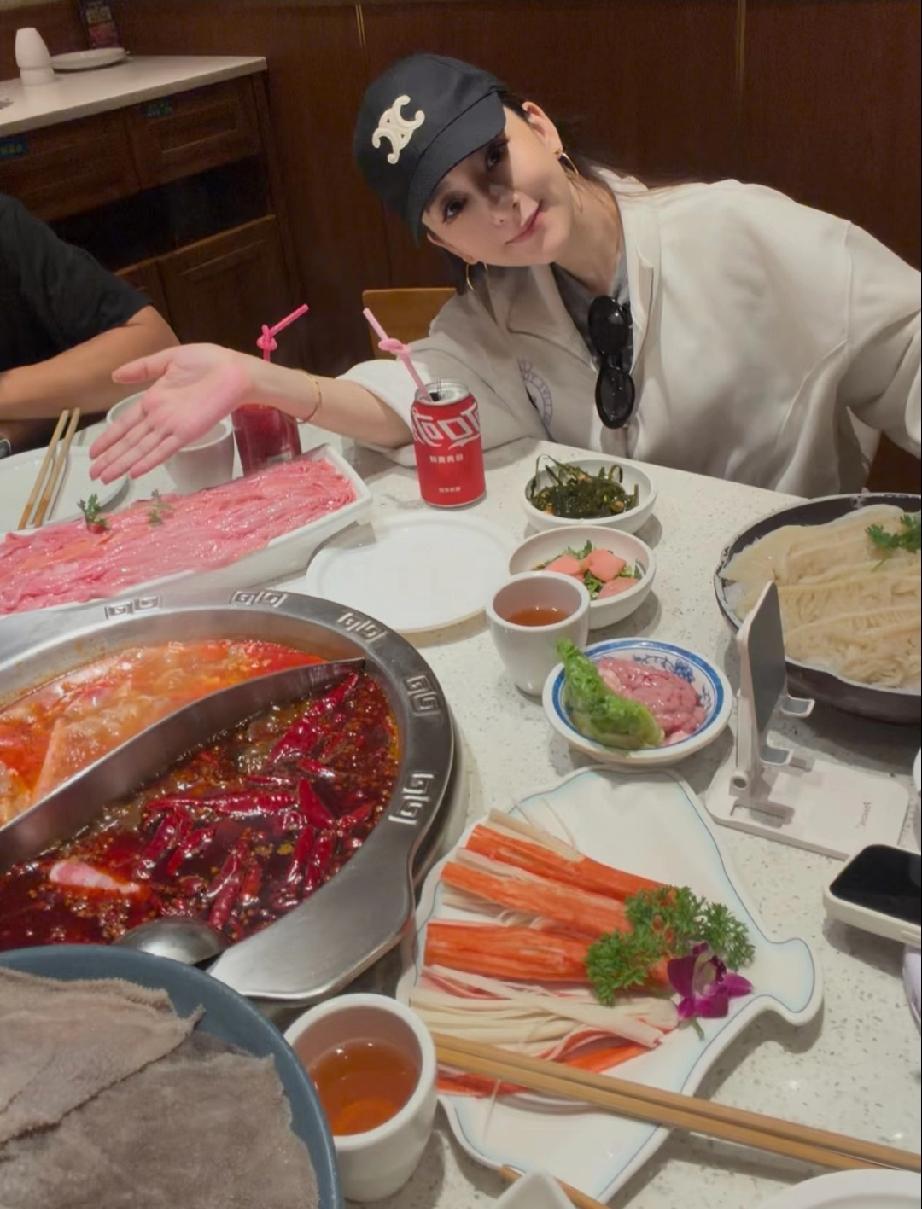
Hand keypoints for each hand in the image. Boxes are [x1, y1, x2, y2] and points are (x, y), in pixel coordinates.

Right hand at [89, 344, 253, 482]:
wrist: (234, 370)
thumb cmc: (207, 362)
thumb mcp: (169, 360)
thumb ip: (143, 368)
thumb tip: (115, 375)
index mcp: (153, 401)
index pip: (125, 424)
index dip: (109, 438)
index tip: (93, 452)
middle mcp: (159, 418)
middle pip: (129, 442)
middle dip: (111, 459)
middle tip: (93, 475)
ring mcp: (172, 427)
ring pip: (142, 449)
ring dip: (123, 464)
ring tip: (105, 479)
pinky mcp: (187, 432)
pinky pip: (165, 449)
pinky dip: (149, 461)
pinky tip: (134, 472)